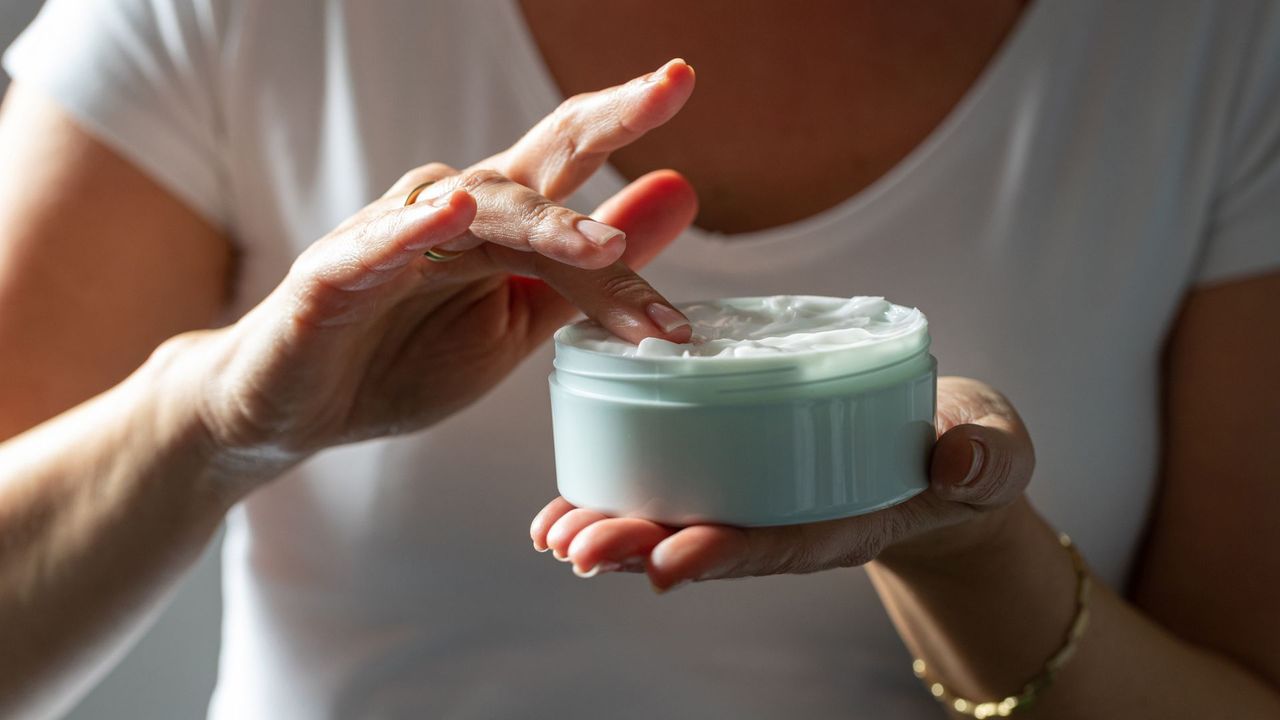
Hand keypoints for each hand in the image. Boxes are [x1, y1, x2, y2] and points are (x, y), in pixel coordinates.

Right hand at [157, 59, 698, 482]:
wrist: (297, 410)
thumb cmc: (404, 358)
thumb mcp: (521, 318)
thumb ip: (594, 271)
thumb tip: (682, 191)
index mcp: (499, 225)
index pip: (571, 161)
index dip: (628, 124)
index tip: (688, 82)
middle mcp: (450, 213)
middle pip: (534, 160)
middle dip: (604, 122)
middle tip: (669, 86)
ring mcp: (388, 239)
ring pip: (474, 212)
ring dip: (542, 227)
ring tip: (600, 246)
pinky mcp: (330, 278)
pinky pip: (372, 250)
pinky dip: (409, 232)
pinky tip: (449, 214)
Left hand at [530, 377, 1035, 590]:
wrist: (944, 456)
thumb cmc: (966, 452)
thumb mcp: (992, 449)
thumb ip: (985, 456)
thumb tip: (960, 463)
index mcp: (849, 518)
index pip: (784, 541)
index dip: (727, 552)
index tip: (669, 561)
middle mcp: (793, 519)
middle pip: (712, 540)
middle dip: (641, 545)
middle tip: (575, 547)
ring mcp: (763, 501)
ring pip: (681, 523)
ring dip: (615, 529)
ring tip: (552, 533)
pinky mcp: (742, 474)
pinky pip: (678, 492)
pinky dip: (622, 498)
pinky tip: (566, 506)